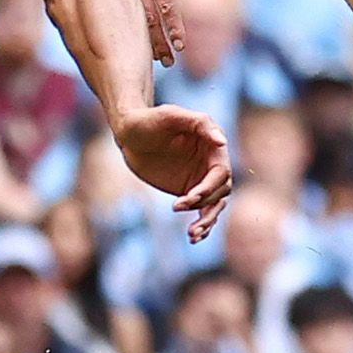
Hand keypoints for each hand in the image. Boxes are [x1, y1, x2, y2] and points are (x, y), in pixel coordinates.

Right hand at [97, 0, 198, 63]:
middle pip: (149, 18)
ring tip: (153, 58)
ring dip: (145, 38)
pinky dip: (132, 23)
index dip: (174, 28)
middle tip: (167, 64)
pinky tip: (136, 36)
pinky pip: (124, 5)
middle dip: (158, 43)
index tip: (180, 47)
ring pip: (136, 15)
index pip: (167, 6)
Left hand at [112, 104, 233, 241]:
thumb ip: (199, 124)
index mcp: (213, 145)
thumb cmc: (150, 119)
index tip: (188, 197)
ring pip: (214, 206)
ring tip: (191, 235)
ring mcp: (201, 179)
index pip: (221, 172)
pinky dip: (202, 225)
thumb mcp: (171, 115)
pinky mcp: (190, 192)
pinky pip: (202, 211)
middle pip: (221, 192)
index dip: (208, 187)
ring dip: (207, 222)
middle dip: (205, 206)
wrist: (130, 133)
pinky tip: (193, 238)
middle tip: (178, 207)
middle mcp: (211, 163)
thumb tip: (221, 141)